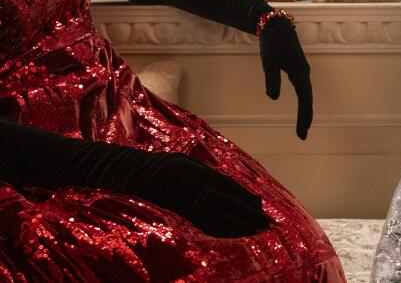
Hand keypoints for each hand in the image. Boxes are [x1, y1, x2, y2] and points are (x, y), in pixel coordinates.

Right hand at [128, 152, 268, 237]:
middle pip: (231, 205)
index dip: (247, 198)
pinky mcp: (182, 216)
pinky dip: (221, 233)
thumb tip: (227, 184)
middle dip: (249, 214)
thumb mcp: (187, 162)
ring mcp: (191, 204)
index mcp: (202, 174)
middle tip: (264, 222)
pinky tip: (232, 237)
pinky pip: (205, 227)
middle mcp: (200, 190)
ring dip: (240, 226)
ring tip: (254, 232)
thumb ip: (206, 172)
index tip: (260, 205)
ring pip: (221, 218)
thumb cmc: (163, 166)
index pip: (232, 188)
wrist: (136, 175)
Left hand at [258, 16, 312, 138]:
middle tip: (302, 136)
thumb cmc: (271, 42)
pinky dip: (303, 101)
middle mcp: (303, 72)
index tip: (301, 132)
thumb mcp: (268, 60)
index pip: (304, 99)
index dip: (303, 116)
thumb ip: (271, 78)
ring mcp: (302, 70)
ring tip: (303, 127)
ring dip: (305, 111)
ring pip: (306, 95)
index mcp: (299, 72)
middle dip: (305, 117)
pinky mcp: (297, 69)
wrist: (276, 24)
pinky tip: (302, 108)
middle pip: (308, 99)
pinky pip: (303, 89)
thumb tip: (272, 98)